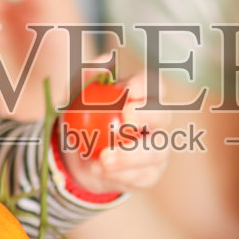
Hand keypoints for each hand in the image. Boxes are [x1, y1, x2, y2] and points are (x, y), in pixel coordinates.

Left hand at [59, 69, 171, 195]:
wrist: (77, 155)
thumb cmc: (81, 116)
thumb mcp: (75, 94)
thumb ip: (86, 75)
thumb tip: (104, 62)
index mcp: (144, 96)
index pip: (154, 85)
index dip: (145, 86)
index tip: (126, 91)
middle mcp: (157, 121)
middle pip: (163, 116)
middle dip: (148, 115)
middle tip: (125, 119)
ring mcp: (157, 149)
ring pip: (155, 152)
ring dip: (130, 155)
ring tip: (103, 158)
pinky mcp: (149, 174)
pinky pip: (141, 176)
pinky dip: (120, 175)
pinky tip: (99, 170)